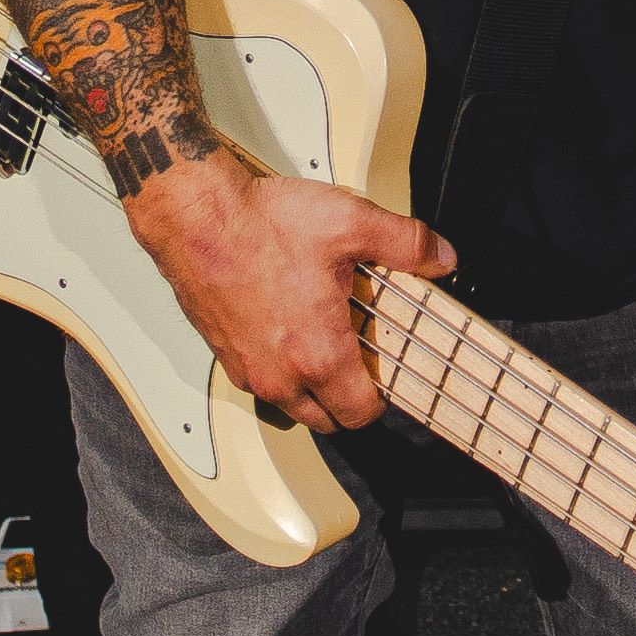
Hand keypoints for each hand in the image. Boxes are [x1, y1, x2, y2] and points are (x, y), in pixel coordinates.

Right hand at [122, 151, 450, 435]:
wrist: (195, 214)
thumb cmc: (259, 223)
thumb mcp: (350, 222)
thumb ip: (406, 244)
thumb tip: (441, 257)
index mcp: (319, 354)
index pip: (361, 414)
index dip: (381, 399)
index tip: (386, 375)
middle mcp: (280, 374)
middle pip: (326, 420)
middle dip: (347, 401)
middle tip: (359, 362)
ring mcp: (248, 368)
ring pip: (291, 405)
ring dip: (311, 389)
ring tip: (323, 343)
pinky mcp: (224, 354)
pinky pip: (260, 382)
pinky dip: (278, 370)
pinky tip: (288, 328)